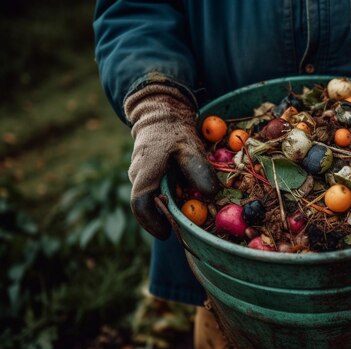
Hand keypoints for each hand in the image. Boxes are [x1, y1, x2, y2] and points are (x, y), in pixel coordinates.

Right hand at [124, 84, 217, 238]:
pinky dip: (171, 198)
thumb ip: (198, 170)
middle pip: (147, 206)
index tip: (168, 233)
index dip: (152, 223)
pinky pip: (157, 191)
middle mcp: (138, 177)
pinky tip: (187, 196)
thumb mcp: (189, 148)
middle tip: (186, 227)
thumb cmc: (174, 131)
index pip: (140, 205)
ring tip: (190, 211)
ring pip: (152, 198)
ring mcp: (141, 175)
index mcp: (144, 173)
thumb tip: (211, 194)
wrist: (161, 113)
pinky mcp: (148, 173)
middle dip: (165, 219)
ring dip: (169, 208)